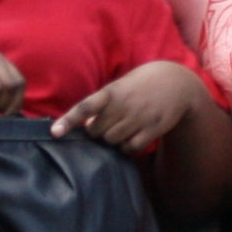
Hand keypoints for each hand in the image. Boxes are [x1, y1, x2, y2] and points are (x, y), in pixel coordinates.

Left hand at [52, 61, 201, 154]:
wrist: (177, 83)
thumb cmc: (139, 86)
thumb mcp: (120, 87)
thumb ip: (102, 105)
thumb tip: (85, 127)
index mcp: (112, 92)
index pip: (85, 107)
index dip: (68, 120)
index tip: (55, 133)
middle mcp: (124, 105)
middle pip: (96, 131)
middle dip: (97, 132)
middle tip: (108, 124)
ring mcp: (139, 118)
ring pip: (111, 141)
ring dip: (112, 140)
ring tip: (123, 128)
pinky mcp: (152, 129)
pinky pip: (130, 148)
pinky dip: (127, 147)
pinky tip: (133, 137)